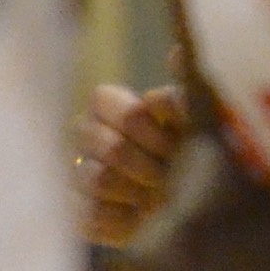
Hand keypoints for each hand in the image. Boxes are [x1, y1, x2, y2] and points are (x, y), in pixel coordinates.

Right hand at [74, 85, 186, 247]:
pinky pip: (88, 214)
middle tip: (172, 175)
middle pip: (102, 141)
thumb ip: (184, 93)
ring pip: (96, 178)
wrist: (189, 212)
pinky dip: (122, 219)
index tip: (175, 141)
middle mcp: (85, 135)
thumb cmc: (191, 154)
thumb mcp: (195, 121)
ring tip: (161, 198)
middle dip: (146, 162)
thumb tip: (180, 51)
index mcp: (109, 105)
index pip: (104, 100)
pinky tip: (143, 220)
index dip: (141, 124)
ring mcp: (76, 172)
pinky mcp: (75, 211)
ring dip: (136, 191)